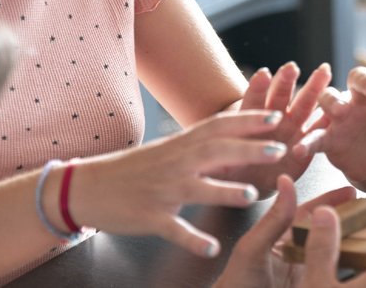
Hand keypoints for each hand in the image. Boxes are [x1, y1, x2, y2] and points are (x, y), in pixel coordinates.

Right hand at [71, 110, 291, 257]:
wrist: (86, 187)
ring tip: (252, 195)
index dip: (247, 120)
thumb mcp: (170, 148)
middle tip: (279, 150)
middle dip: (247, 150)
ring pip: (197, 188)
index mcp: (181, 145)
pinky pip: (174, 229)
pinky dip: (192, 239)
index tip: (276, 116)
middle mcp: (174, 163)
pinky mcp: (150, 217)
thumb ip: (203, 142)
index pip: (218, 126)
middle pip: (214, 152)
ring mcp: (162, 190)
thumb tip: (241, 131)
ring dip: (224, 192)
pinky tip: (212, 248)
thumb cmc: (137, 168)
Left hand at [215, 176, 356, 287]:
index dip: (330, 202)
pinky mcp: (313, 285)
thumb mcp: (252, 249)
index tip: (351, 192)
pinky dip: (349, 268)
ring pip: (334, 253)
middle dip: (350, 220)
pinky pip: (332, 275)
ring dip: (354, 244)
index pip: (309, 214)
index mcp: (280, 237)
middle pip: (328, 232)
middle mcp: (296, 254)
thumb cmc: (235, 286)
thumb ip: (273, 220)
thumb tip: (286, 182)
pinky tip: (365, 262)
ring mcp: (306, 273)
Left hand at [217, 62, 332, 194]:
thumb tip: (216, 158)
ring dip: (314, 89)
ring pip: (305, 105)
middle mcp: (272, 120)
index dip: (257, 89)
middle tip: (291, 67)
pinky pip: (321, 129)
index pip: (252, 101)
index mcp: (250, 120)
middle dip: (286, 82)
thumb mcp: (221, 168)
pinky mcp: (307, 145)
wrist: (248, 184)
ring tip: (323, 72)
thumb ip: (222, 162)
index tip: (263, 74)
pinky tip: (341, 108)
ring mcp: (292, 129)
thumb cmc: (230, 171)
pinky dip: (329, 119)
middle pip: (280, 97)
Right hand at [314, 67, 365, 182]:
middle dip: (364, 82)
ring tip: (338, 110)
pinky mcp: (331, 138)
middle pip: (358, 78)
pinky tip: (300, 150)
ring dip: (333, 102)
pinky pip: (315, 136)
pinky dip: (308, 142)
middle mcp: (365, 99)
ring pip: (332, 100)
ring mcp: (345, 117)